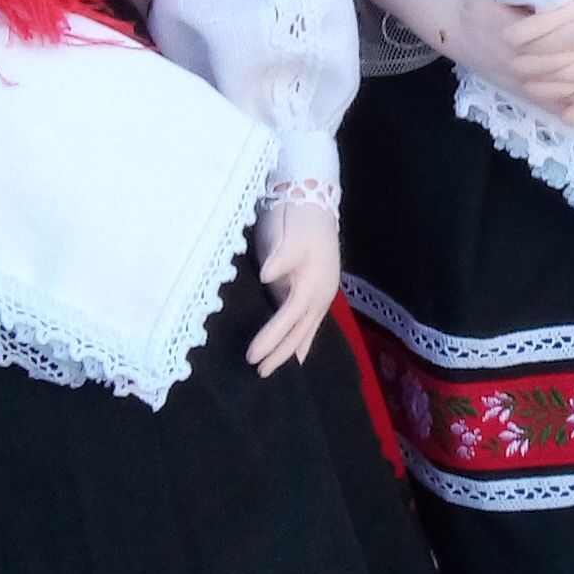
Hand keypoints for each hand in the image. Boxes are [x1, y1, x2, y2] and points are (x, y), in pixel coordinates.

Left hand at [247, 194, 337, 375]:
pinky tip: (297, 354)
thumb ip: (282, 255)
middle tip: (259, 372)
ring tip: (273, 370)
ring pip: (306, 330)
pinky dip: (301, 340)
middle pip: (300, 330)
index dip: (272, 336)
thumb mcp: (290, 231)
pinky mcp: (310, 290)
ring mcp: (318, 293)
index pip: (290, 316)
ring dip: (290, 350)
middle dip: (281, 352)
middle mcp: (321, 293)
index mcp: (315, 281)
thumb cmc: (298, 217)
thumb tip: (268, 275)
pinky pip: (307, 323)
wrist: (312, 200)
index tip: (252, 355)